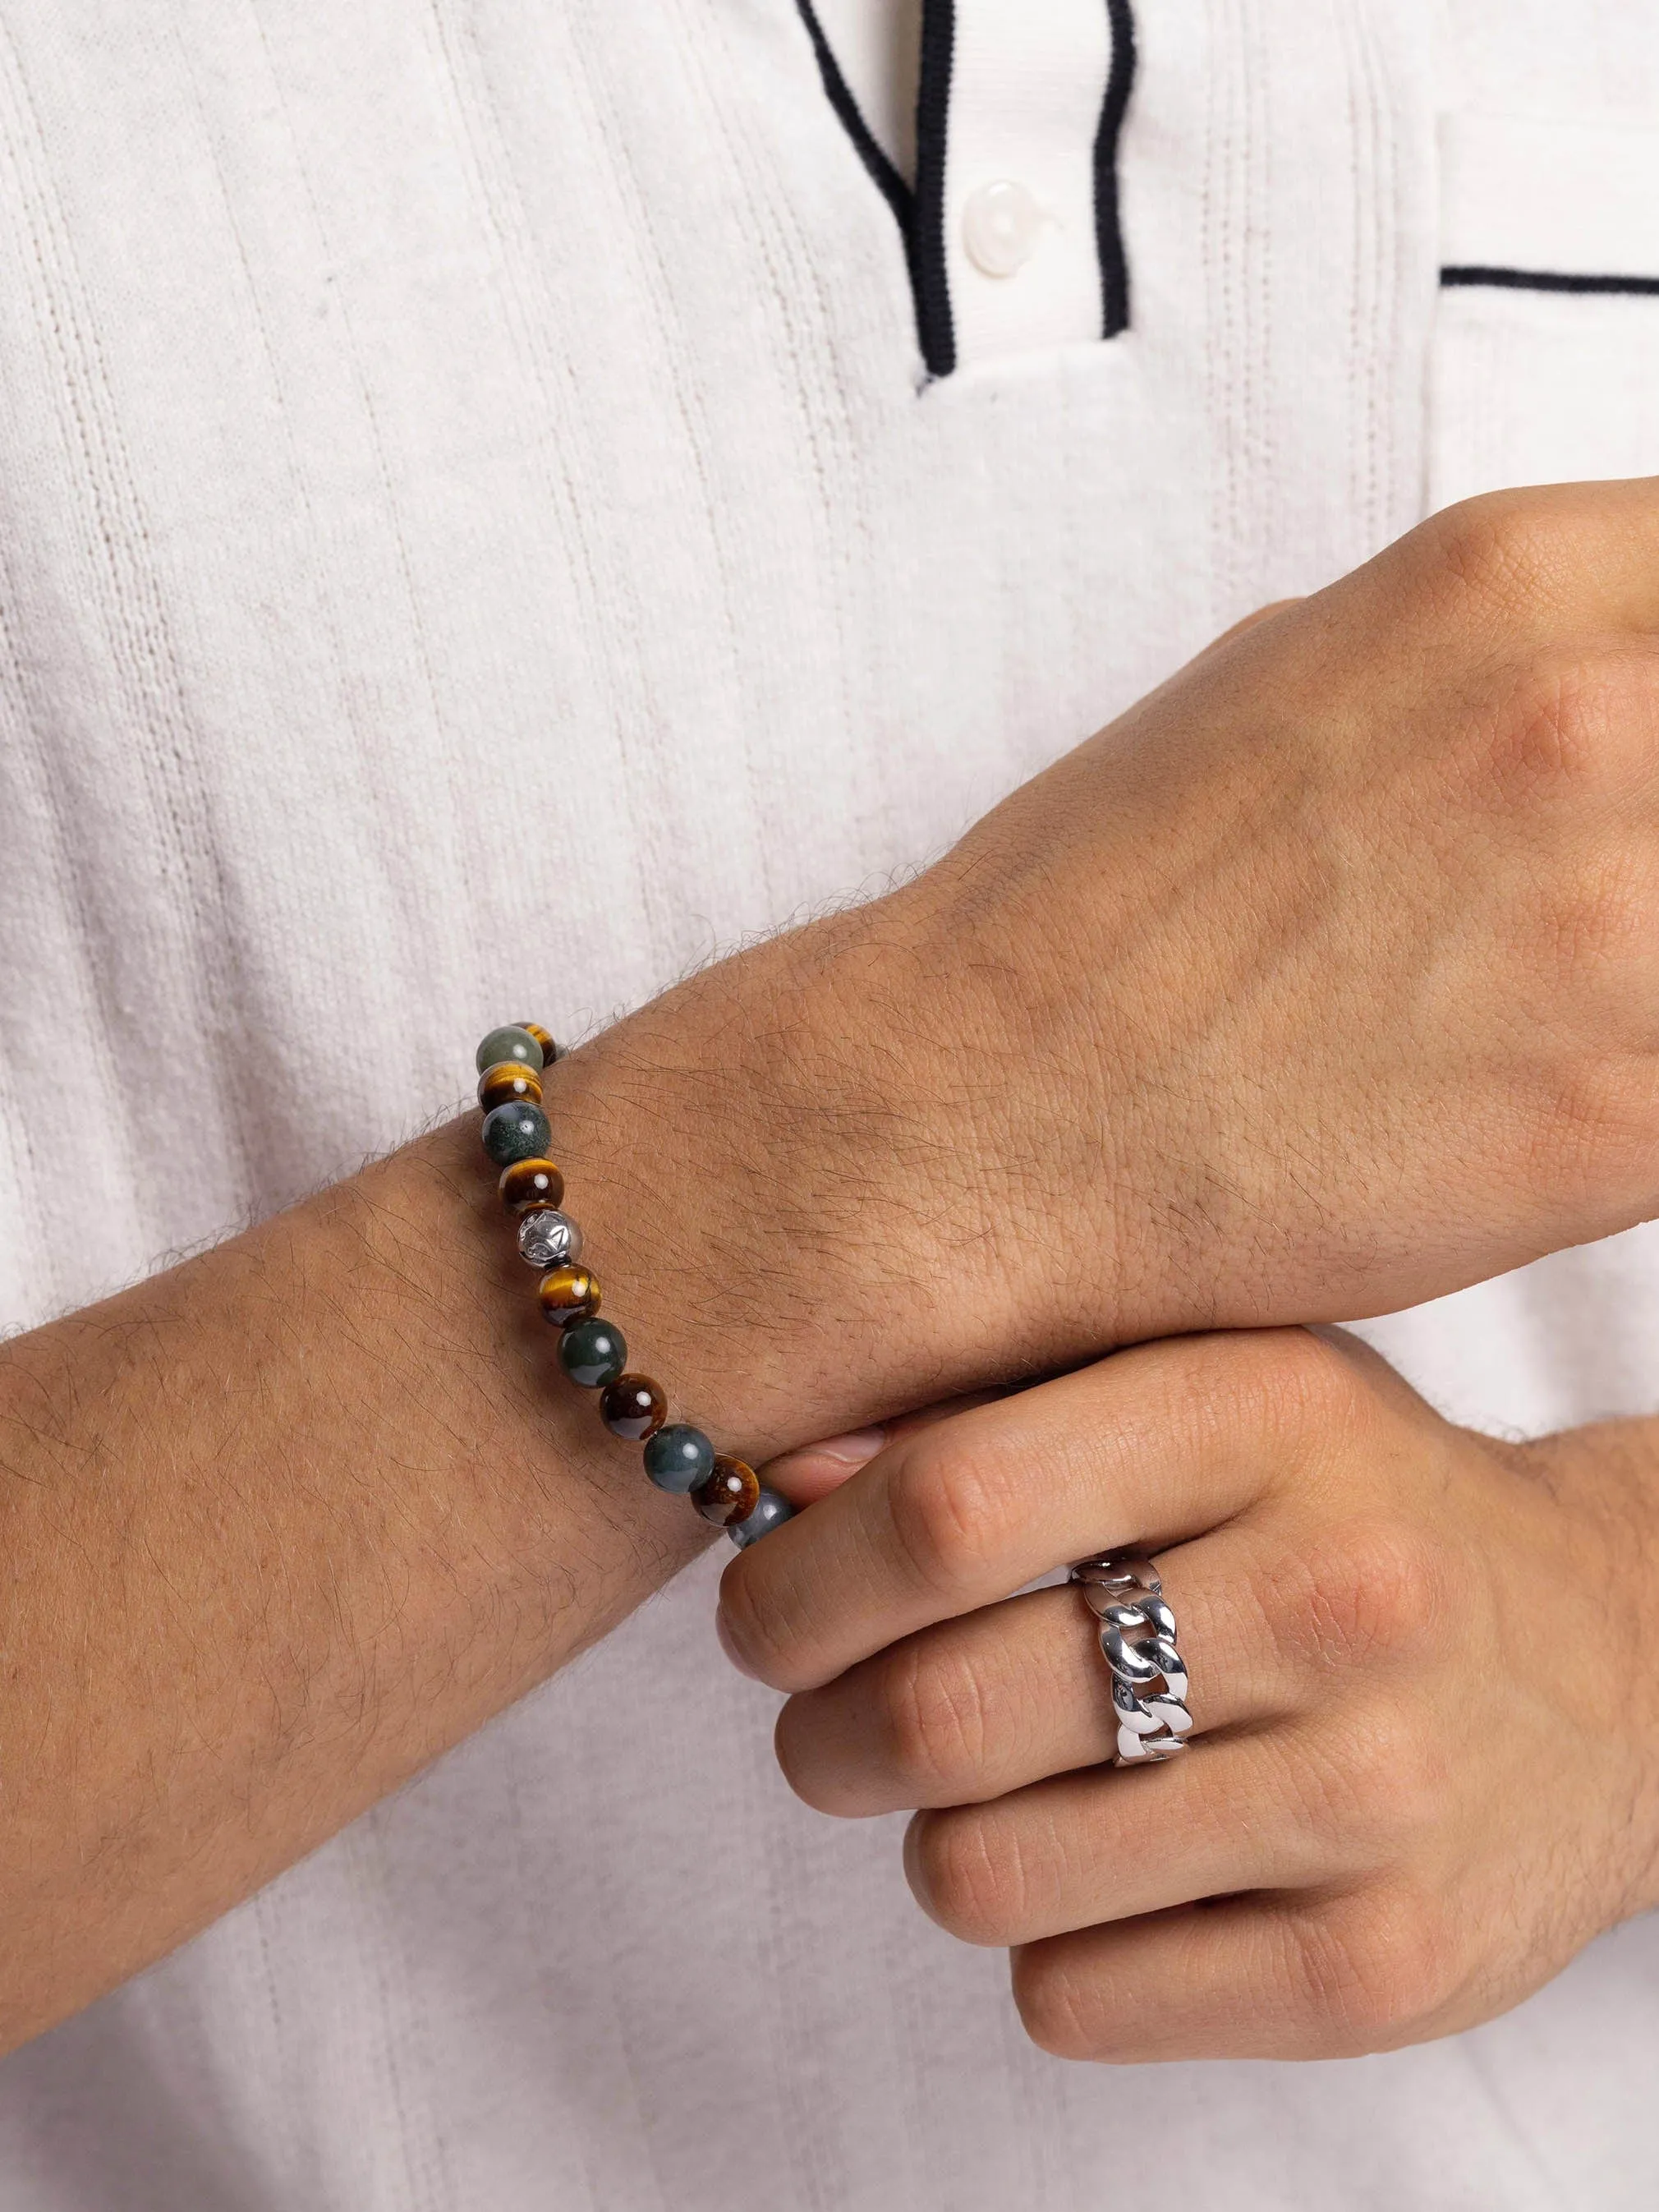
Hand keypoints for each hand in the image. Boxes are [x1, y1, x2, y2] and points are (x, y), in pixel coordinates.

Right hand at [552, 479, 1658, 1448]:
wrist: (978, 1119)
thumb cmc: (1112, 912)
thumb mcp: (1302, 674)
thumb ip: (1520, 648)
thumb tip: (1639, 667)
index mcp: (1513, 578)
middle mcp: (1588, 717)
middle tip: (1624, 907)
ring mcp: (1614, 921)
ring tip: (1596, 999)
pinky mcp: (1621, 1119)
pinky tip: (1595, 1104)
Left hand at [716, 1328, 1658, 2059]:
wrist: (1617, 1665)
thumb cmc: (1350, 1506)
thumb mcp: (1208, 1392)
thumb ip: (996, 1414)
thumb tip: (781, 1476)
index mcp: (1266, 1414)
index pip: (951, 1505)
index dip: (801, 1578)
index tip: (764, 1611)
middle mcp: (1338, 1598)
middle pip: (939, 1713)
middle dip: (820, 1737)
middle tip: (828, 1725)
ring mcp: (1375, 1797)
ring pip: (983, 1875)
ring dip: (934, 1846)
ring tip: (989, 1793)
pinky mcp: (1387, 1969)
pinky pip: (1076, 2000)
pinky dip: (1044, 1948)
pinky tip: (1107, 1874)